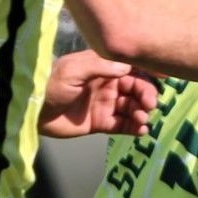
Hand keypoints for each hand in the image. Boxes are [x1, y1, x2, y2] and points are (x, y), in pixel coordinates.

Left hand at [38, 50, 159, 137]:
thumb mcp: (75, 69)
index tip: (164, 75)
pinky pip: (123, 125)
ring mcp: (105, 104)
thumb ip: (101, 66)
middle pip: (135, 88)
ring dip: (141, 112)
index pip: (130, 66)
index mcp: (102, 67)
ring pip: (132, 107)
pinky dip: (134, 128)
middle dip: (146, 94)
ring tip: (142, 118)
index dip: (148, 69)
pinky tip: (141, 130)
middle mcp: (107, 84)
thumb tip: (128, 67)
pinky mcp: (101, 123)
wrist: (33, 111)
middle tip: (150, 104)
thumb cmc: (52, 84)